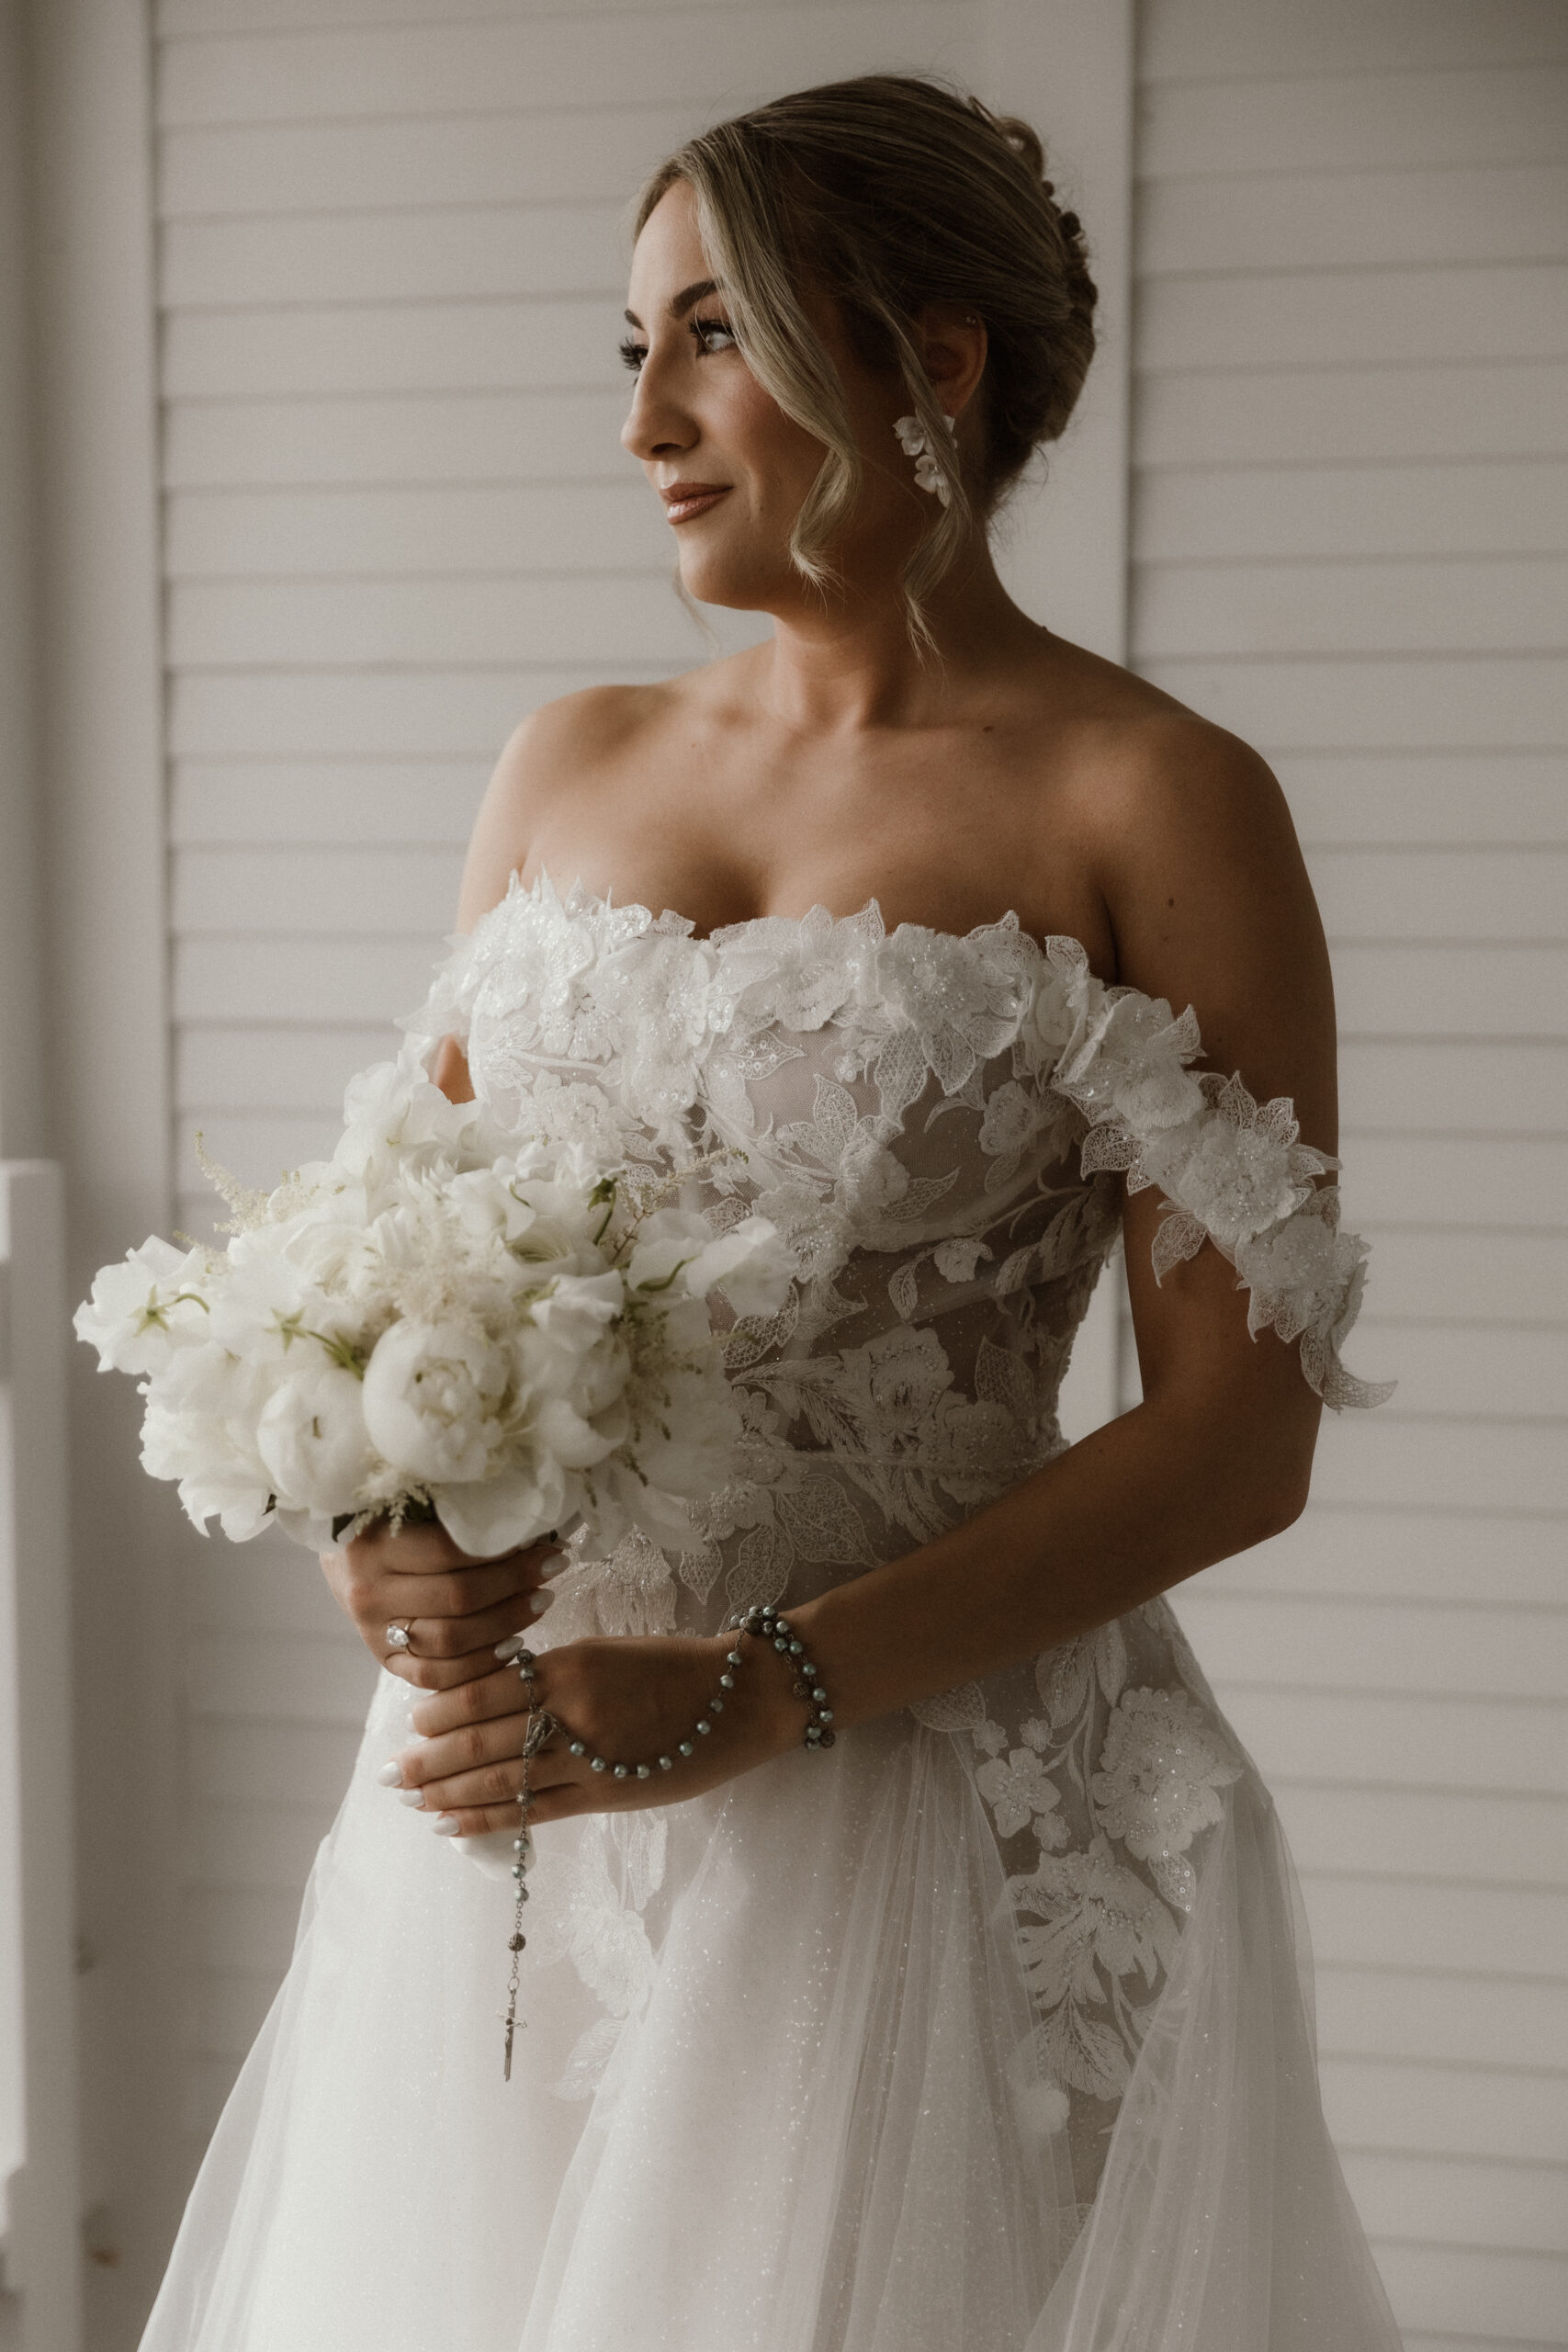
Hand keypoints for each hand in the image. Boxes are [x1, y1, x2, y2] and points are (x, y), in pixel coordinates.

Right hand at [320, 1519, 559, 1690]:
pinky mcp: (384, 1659)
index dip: (504, 1550)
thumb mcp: (409, 1503)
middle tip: (553, 1567)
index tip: (544, 1540)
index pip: (450, 1552)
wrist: (340, 1554)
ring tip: (542, 1601)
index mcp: (374, 1546)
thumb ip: (455, 1510)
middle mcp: (370, 1593)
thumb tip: (527, 1512)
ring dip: (506, 1623)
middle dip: (515, 1584)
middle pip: (457, 1599)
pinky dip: (479, 1666)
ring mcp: (374, 1633)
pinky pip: (436, 1677)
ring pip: (450, 1643)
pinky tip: (513, 1647)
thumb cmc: (385, 1519)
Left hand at [386, 1631, 802, 1835]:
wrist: (742, 1696)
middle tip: (391, 1774)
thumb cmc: (672, 1666)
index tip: (411, 1725)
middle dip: (431, 1761)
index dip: (442, 1713)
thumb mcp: (605, 1652)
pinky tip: (455, 1825)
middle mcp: (574, 1710)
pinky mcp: (607, 1793)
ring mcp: (591, 1757)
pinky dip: (490, 1820)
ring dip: (449, 1794)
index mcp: (570, 1664)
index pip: (486, 1691)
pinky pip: (535, 1812)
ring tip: (413, 1802)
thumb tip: (489, 1695)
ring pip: (503, 1780)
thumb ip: (550, 1674)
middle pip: (484, 1740)